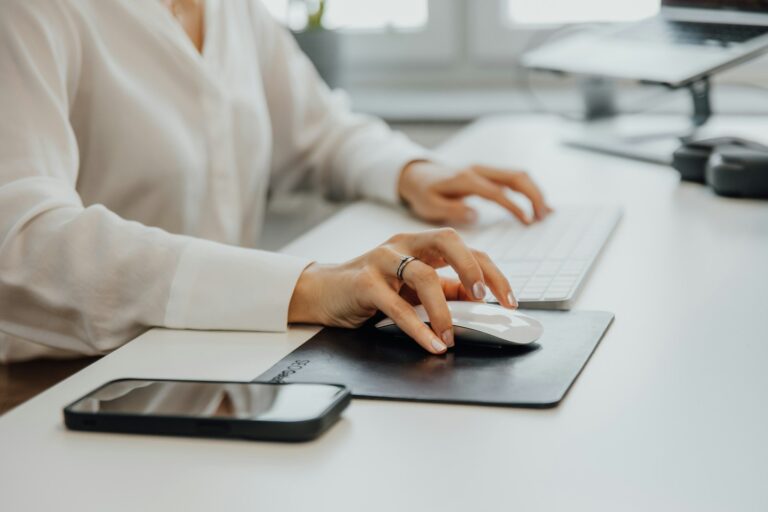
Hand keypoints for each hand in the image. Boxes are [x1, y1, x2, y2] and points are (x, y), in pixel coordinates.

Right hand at [288, 229, 516, 354]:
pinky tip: (431, 344)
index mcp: (420, 243)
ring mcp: (382, 260)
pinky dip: (418, 328)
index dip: (491, 272)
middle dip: (474, 269)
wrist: (322, 292)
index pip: (465, 248)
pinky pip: (397, 306)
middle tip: (486, 299)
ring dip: (444, 311)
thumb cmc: (370, 288)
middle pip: (449, 241)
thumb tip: (478, 301)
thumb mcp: (411, 288)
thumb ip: (443, 289)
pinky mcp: (364, 282)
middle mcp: (404, 244)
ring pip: (424, 276)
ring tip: (451, 337)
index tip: (508, 300)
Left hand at [398, 161, 552, 224]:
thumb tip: (475, 214)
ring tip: (545, 213)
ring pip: (518, 175)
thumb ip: (451, 209)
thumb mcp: (429, 205)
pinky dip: (528, 189)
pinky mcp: (487, 174)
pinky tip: (538, 204)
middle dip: (533, 196)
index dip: (514, 206)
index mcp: (466, 179)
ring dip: (534, 192)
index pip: (497, 192)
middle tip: (542, 218)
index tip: (526, 222)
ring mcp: (484, 170)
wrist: (416, 174)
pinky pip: (512, 178)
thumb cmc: (422, 192)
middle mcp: (478, 170)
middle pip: (515, 177)